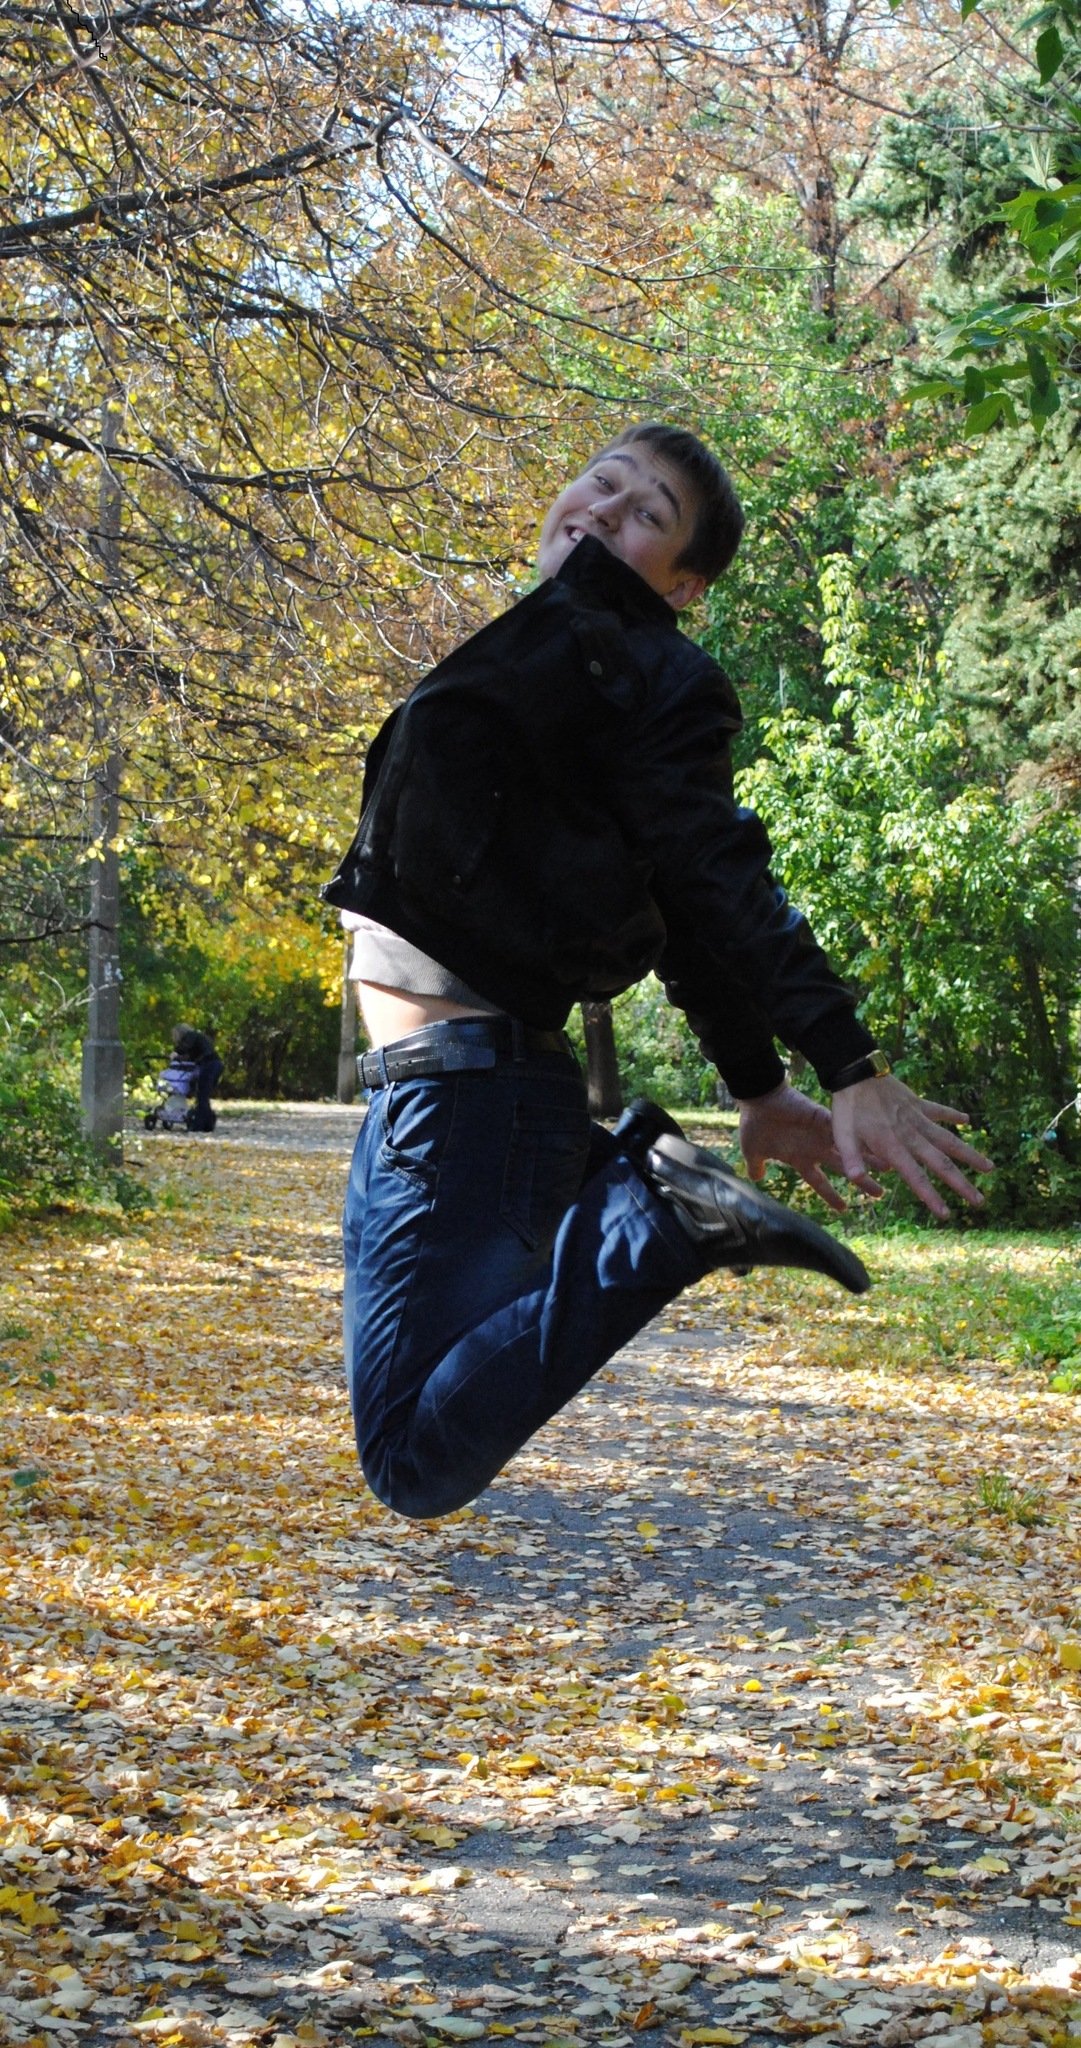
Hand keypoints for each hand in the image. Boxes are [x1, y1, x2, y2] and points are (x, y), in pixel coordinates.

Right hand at [738, 1082, 884, 1212]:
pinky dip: (860, 1139)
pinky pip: (846, 1130)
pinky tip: (877, 1145)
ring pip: (852, 1151)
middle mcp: (816, 1148)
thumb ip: (757, 1165)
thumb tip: (755, 1178)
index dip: (831, 1195)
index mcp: (800, 1159)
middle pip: (844, 1169)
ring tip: (890, 1168)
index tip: (844, 1208)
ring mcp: (822, 1134)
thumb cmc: (754, 1124)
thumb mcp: (753, 1151)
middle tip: (880, 1194)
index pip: (820, 1183)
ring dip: (870, 1160)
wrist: (757, 1098)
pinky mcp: (824, 1119)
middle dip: (862, 1182)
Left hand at [831, 1074, 993, 1219]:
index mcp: (894, 1147)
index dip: (931, 1197)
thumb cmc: (847, 1108)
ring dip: (970, 1154)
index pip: (916, 1178)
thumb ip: (851, 1158)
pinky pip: (940, 1110)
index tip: (947, 1214)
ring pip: (950, 1140)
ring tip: (990, 1167)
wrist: (856, 1073)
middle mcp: (912, 1135)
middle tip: (980, 1201)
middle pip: (942, 1164)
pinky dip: (953, 1114)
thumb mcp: (841, 1135)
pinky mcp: (918, 1103)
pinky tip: (967, 1120)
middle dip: (962, 1184)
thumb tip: (855, 1180)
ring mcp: (918, 1118)